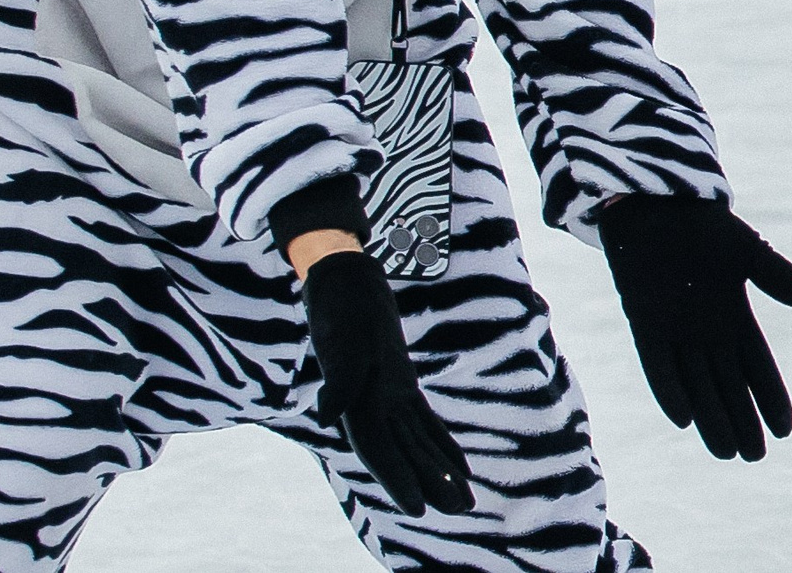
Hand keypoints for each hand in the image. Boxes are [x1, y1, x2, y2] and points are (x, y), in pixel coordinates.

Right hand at [300, 252, 474, 515]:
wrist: (343, 280)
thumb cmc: (342, 307)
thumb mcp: (341, 337)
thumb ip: (337, 377)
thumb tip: (326, 412)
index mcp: (359, 402)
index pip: (379, 450)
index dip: (398, 479)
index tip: (419, 509)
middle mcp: (374, 407)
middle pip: (404, 455)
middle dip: (430, 484)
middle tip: (461, 511)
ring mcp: (387, 397)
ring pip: (416, 444)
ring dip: (438, 472)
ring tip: (465, 500)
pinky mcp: (399, 384)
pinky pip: (423, 423)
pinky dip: (439, 444)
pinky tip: (459, 465)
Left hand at [599, 194, 791, 461]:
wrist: (655, 204)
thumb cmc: (703, 225)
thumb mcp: (748, 251)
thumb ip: (776, 276)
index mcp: (734, 315)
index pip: (756, 366)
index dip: (770, 397)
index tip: (786, 430)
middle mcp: (705, 331)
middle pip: (727, 385)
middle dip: (742, 420)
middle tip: (755, 457)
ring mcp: (674, 331)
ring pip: (696, 384)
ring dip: (710, 417)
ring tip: (726, 453)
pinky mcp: (644, 324)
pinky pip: (657, 365)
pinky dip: (668, 390)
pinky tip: (683, 418)